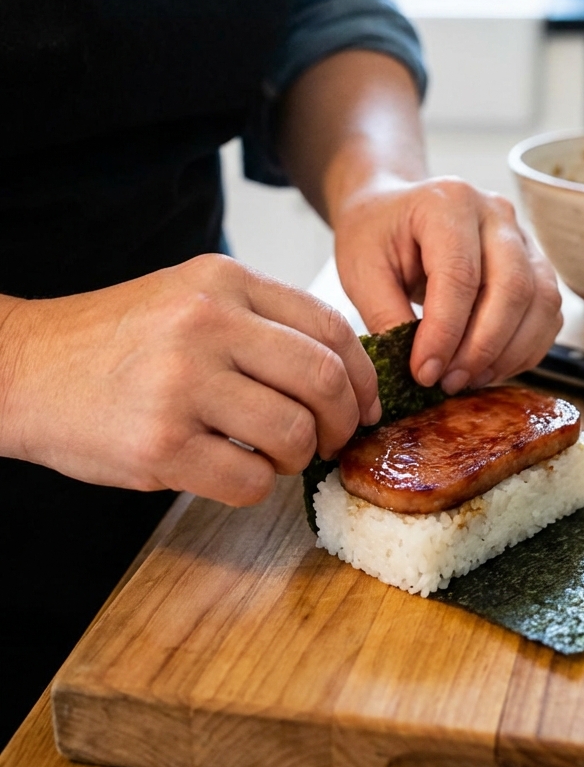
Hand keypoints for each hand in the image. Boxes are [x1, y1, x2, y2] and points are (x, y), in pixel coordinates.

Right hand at [0, 255, 379, 506]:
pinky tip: (233, 470)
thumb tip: (343, 370)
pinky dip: (257, 485)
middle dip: (344, 421)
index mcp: (223, 281)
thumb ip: (260, 319)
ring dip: (298, 457)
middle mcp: (206, 323)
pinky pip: (249, 479)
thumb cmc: (114, 339)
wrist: (24, 368)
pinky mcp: (160, 445)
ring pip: (293, 434)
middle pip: (323, 380)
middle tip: (334, 440)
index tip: (365, 403)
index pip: (330, 327)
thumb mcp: (189, 295)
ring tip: (274, 455)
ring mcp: (182, 384)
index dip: (363, 375)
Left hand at [333, 176, 562, 393]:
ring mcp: (523, 236)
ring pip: (541, 301)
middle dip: (482, 347)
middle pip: (513, 287)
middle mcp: (496, 212)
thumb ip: (387, 316)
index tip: (424, 373)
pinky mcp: (535, 263)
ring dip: (508, 352)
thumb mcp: (362, 271)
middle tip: (448, 381)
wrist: (392, 212)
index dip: (445, 332)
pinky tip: (488, 367)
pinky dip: (524, 349)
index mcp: (448, 202)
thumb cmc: (375, 236)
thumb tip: (423, 370)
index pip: (460, 275)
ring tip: (466, 378)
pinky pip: (548, 313)